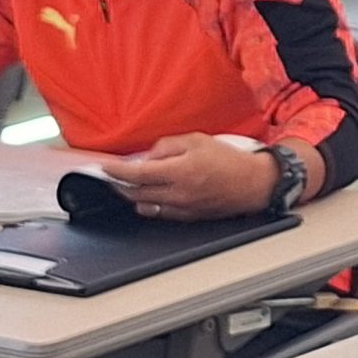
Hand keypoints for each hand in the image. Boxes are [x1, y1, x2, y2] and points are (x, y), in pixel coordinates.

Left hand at [102, 134, 279, 220]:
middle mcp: (178, 194)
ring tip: (128, 184)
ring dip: (132, 196)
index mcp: (179, 172)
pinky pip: (159, 213)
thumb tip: (147, 156)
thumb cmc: (228, 160)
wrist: (252, 184)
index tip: (105, 167)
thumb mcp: (197, 140)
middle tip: (112, 175)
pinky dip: (148, 205)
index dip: (116, 172)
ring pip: (145, 206)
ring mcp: (182, 208)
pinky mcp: (188, 217)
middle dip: (119, 184)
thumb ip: (167, 146)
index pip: (137, 174)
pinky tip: (147, 196)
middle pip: (136, 193)